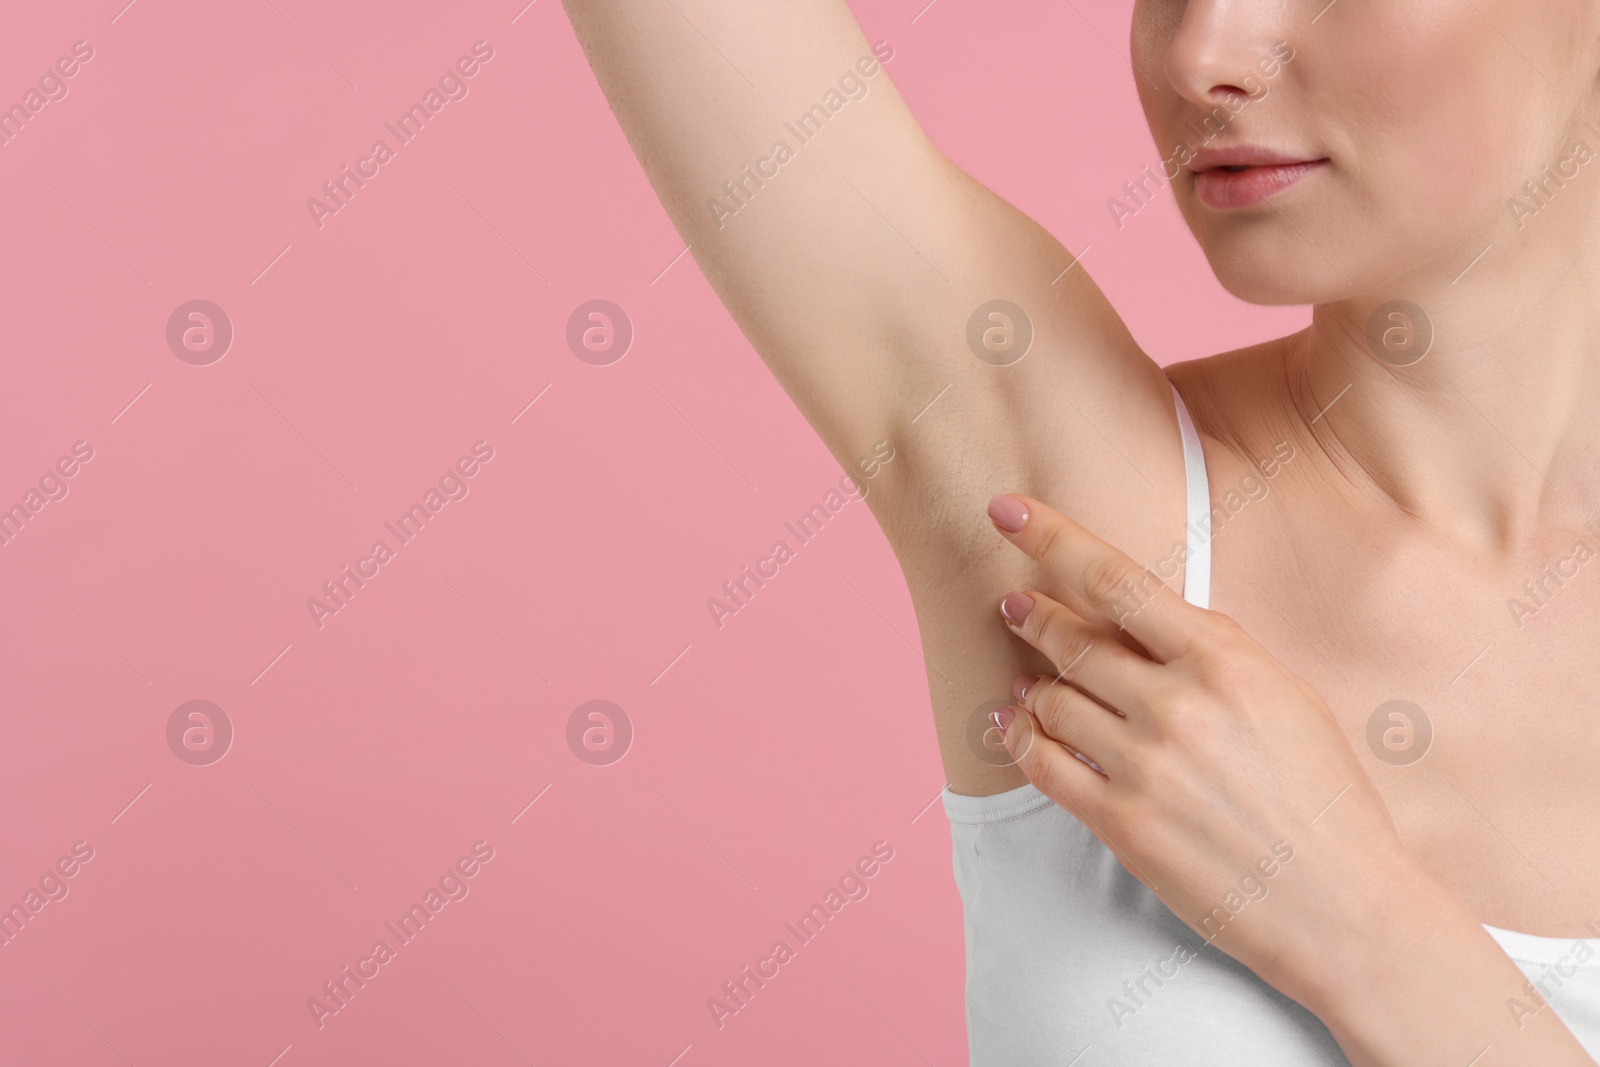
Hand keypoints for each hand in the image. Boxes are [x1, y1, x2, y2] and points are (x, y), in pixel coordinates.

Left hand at [983, 492, 1424, 1010]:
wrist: (1347, 909)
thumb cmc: (1325, 799)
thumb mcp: (1287, 696)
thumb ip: (1213, 653)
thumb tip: (1144, 618)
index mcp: (1225, 660)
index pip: (1115, 579)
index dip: (1050, 536)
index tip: (1005, 509)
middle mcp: (1178, 705)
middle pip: (1073, 638)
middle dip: (1033, 615)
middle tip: (1014, 605)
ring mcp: (1145, 766)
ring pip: (1051, 700)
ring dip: (1031, 685)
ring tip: (1025, 679)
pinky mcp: (1122, 824)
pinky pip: (1043, 764)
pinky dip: (1020, 737)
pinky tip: (1015, 723)